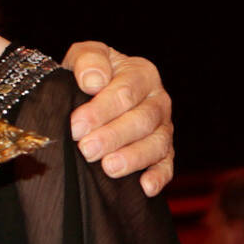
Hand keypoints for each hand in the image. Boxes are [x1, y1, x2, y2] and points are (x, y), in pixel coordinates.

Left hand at [61, 43, 173, 194]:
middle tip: (87, 149)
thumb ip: (88, 60)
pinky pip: (167, 165)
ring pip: (157, 143)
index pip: (126, 92)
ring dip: (133, 157)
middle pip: (142, 120)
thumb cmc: (88, 74)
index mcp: (141, 74)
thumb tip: (93, 81)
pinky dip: (159, 176)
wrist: (92, 91)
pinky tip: (145, 187)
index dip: (101, 110)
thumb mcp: (83, 56)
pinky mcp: (163, 152)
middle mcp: (157, 100)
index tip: (76, 126)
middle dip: (113, 136)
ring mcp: (163, 127)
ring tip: (109, 168)